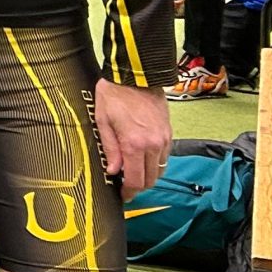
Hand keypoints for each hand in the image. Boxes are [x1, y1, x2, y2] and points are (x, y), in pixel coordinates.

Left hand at [94, 78, 170, 196]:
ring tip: (133, 172)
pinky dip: (155, 163)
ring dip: (148, 175)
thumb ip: (110, 149)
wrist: (136, 75)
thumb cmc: (114, 95)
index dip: (129, 192)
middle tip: (126, 187)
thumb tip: (113, 171)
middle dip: (139, 187)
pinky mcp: (168, 133)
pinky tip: (143, 158)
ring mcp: (163, 139)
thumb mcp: (103, 121)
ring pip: (160, 170)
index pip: (136, 180)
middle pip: (151, 179)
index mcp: (134, 144)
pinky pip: (164, 157)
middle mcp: (153, 145)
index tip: (123, 196)